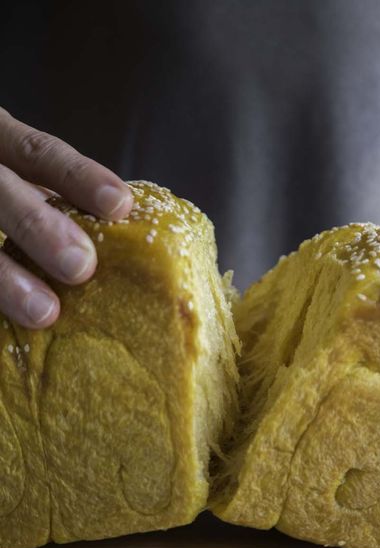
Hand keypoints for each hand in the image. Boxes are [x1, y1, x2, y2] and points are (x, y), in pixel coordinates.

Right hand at [0, 107, 132, 328]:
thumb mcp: (25, 180)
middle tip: (80, 266)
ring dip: (6, 279)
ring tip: (44, 312)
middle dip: (38, 226)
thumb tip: (131, 237)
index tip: (120, 205)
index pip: (37, 152)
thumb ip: (64, 202)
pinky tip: (20, 327)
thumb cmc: (13, 199)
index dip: (77, 177)